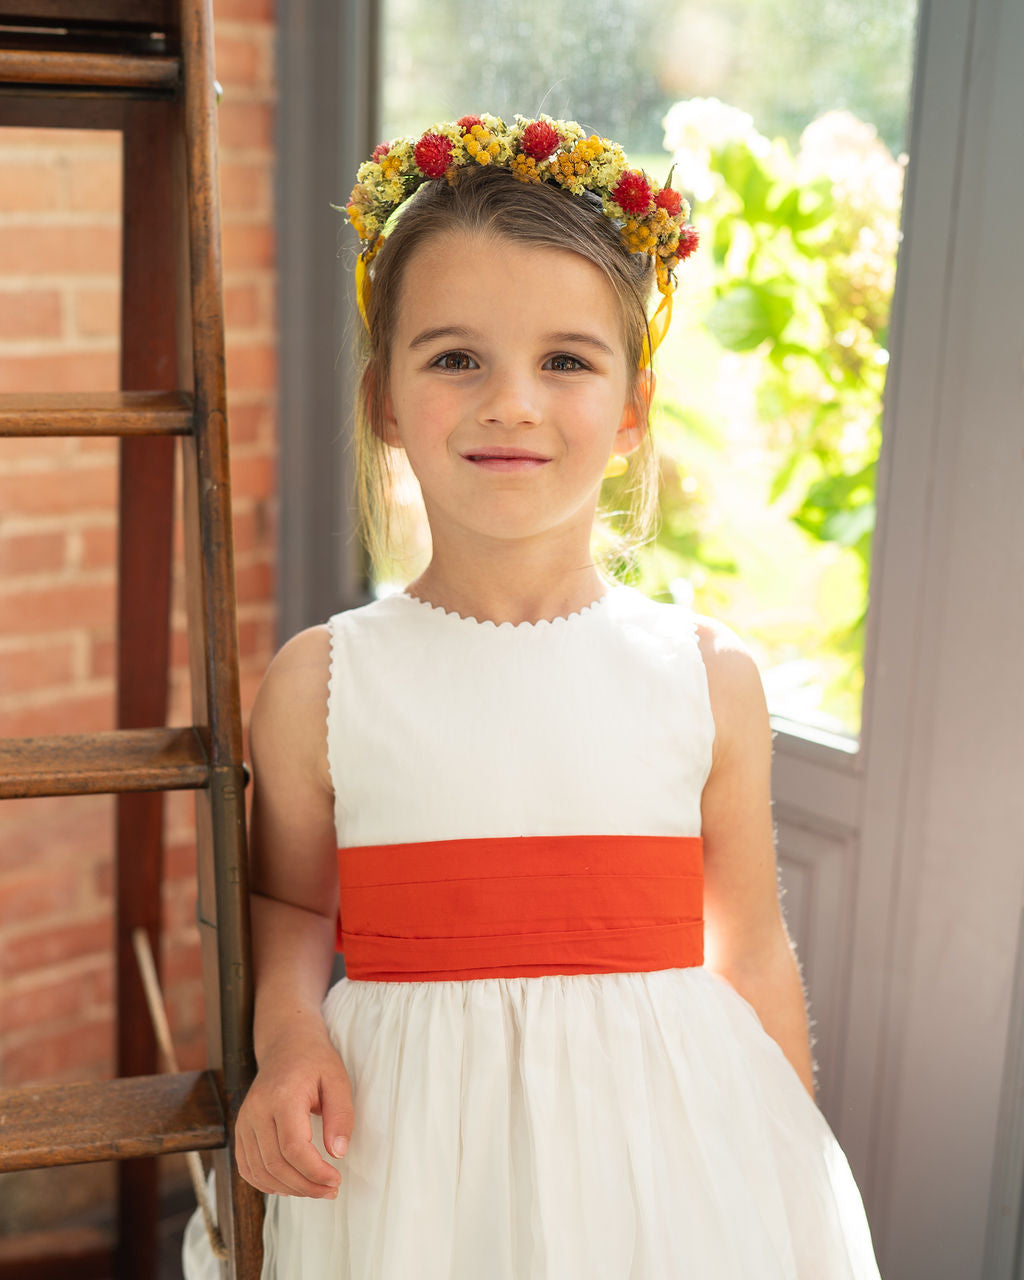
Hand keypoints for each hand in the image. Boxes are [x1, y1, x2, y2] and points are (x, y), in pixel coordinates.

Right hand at [235, 1024, 353, 1197]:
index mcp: (282, 1096)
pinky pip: (247, 1168)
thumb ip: (341, 1116)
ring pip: (260, 1171)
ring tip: (315, 1189)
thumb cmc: (315, 1062)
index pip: (293, 1148)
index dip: (314, 1172)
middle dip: (305, 1186)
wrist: (287, 1044)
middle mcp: (257, 1110)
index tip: (336, 1181)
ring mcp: (244, 1120)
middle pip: (275, 1164)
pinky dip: (267, 1184)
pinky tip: (290, 1184)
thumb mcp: (338, 1081)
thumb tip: (337, 1154)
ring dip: (288, 1189)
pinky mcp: (240, 1129)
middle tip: (331, 1190)